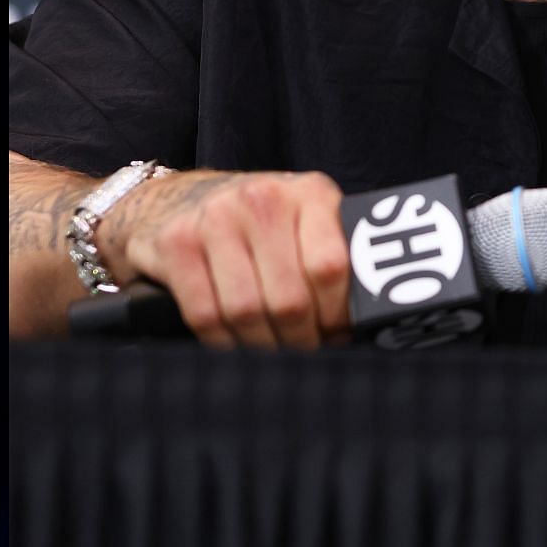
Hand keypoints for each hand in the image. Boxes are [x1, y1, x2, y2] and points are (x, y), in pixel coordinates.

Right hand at [113, 168, 351, 349]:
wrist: (180, 201)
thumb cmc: (260, 228)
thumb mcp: (308, 227)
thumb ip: (339, 262)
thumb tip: (370, 324)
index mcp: (310, 193)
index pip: (330, 268)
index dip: (336, 317)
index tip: (336, 336)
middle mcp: (261, 198)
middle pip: (288, 299)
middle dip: (300, 341)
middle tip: (304, 353)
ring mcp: (214, 217)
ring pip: (246, 312)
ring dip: (262, 347)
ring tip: (273, 351)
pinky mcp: (176, 242)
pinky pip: (205, 316)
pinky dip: (223, 343)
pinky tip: (235, 343)